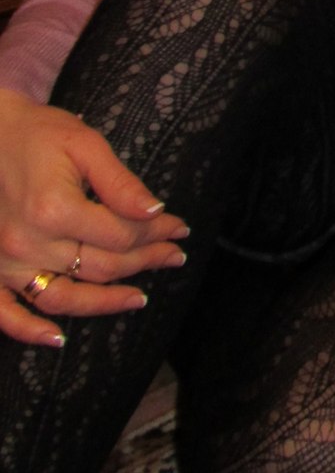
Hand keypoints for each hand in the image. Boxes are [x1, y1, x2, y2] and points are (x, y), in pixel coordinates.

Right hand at [0, 87, 189, 347]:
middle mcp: (28, 243)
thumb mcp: (85, 146)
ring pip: (63, 297)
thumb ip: (120, 183)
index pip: (120, 235)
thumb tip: (156, 212)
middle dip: (144, 261)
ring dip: (104, 303)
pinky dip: (28, 331)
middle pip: (99, 266)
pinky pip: (6, 314)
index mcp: (54, 209)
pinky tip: (57, 339)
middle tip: (174, 256)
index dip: (156, 233)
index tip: (179, 227)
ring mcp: (5, 263)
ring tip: (140, 298)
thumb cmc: (38, 134)